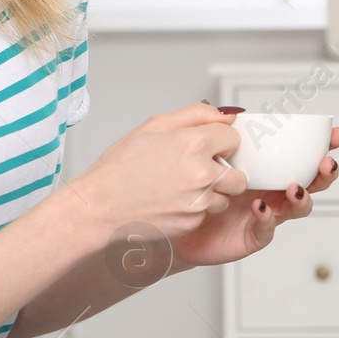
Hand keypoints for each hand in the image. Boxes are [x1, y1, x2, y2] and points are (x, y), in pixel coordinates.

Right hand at [71, 102, 247, 238]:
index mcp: (194, 144)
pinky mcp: (192, 222)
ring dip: (212, 191)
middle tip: (202, 169)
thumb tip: (225, 115)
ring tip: (182, 185)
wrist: (99, 205)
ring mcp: (199, 201)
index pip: (233, 137)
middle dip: (226, 170)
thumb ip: (195, 115)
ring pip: (225, 196)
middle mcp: (202, 174)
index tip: (207, 145)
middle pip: (239, 173)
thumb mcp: (154, 126)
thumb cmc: (120, 167)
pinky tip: (173, 200)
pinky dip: (196, 208)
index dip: (219, 140)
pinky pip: (207, 213)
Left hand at [169, 123, 338, 269]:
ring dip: (302, 197)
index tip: (337, 135)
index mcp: (268, 169)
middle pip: (311, 182)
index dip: (324, 146)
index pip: (302, 154)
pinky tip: (261, 208)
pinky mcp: (253, 235)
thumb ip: (216, 130)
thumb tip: (230, 113)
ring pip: (298, 207)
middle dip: (325, 172)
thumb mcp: (202, 153)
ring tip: (294, 188)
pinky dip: (268, 218)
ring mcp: (267, 214)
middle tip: (327, 163)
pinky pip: (267, 229)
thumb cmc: (194, 189)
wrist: (177, 223)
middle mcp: (272, 191)